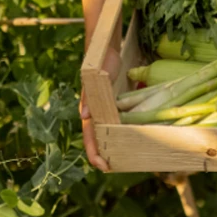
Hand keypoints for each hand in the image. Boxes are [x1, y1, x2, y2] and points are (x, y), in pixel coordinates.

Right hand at [81, 47, 120, 171]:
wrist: (105, 48)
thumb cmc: (97, 61)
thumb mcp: (93, 78)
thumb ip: (89, 96)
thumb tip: (84, 116)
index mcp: (89, 109)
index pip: (89, 136)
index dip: (93, 152)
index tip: (101, 165)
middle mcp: (95, 112)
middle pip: (97, 138)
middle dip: (103, 154)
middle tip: (112, 169)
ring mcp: (105, 109)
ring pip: (107, 132)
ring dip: (112, 146)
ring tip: (122, 160)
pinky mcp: (115, 104)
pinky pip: (117, 122)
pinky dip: (121, 133)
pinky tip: (132, 140)